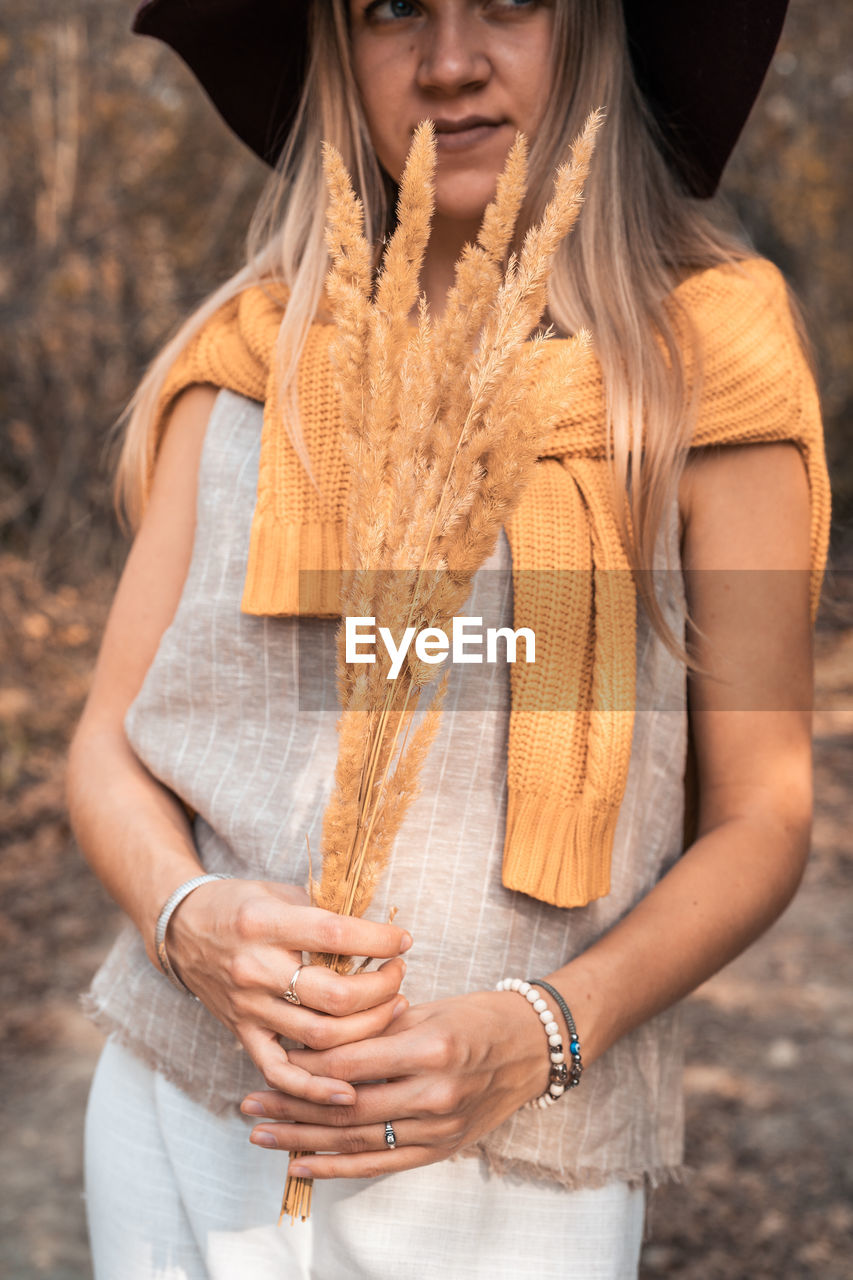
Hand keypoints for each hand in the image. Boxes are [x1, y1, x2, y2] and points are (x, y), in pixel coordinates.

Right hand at [165, 877, 412, 1104]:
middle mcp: (255, 969)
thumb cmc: (239, 904)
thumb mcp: (280, 893)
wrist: (180, 928)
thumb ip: (323, 913)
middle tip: (399, 975)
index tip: (403, 941)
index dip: (378, 941)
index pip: (335, 936)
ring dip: (367, 1028)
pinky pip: (279, 1072)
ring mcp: (248, 1008)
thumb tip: (378, 933)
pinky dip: (314, 1090)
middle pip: (336, 996)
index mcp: (265, 924)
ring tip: (391, 1008)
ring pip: (320, 1037)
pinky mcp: (241, 1034)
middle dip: (382, 989)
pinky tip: (348, 1090)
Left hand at [239, 990, 549, 1176]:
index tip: (271, 1057)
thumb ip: (379, 1027)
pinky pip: (381, 1163)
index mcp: (432, 1047)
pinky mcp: (442, 1149)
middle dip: (292, 1105)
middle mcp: (435, 1092)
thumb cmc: (480, 1017)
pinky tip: (302, 1164)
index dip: (306, 1064)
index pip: (352, 1062)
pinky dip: (338, 1167)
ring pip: (357, 1139)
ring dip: (303, 1140)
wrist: (536, 1047)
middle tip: (248, 1101)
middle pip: (346, 1106)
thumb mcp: (431, 1008)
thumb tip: (319, 1036)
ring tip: (262, 1134)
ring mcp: (439, 1128)